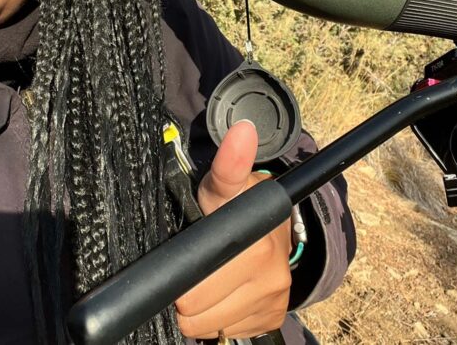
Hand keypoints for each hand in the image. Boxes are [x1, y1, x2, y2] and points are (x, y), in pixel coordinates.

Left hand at [174, 121, 292, 339]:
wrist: (273, 227)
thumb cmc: (236, 203)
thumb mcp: (225, 185)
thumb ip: (229, 164)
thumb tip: (242, 131)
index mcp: (256, 249)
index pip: (195, 292)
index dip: (182, 281)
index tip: (184, 263)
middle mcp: (271, 279)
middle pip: (198, 313)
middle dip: (187, 296)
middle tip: (195, 266)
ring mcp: (274, 302)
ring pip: (210, 327)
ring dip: (201, 311)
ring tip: (208, 279)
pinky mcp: (272, 319)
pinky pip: (226, 333)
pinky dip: (219, 319)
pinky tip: (224, 293)